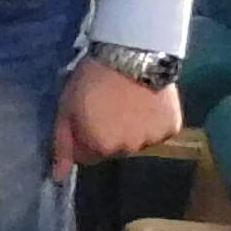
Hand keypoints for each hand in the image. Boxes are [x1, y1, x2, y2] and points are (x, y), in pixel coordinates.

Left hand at [55, 55, 182, 175]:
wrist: (132, 53)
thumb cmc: (92, 79)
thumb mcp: (67, 108)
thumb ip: (63, 144)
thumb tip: (58, 177)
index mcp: (100, 147)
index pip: (88, 156)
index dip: (84, 135)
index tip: (87, 115)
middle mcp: (128, 150)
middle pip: (114, 149)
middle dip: (109, 132)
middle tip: (110, 105)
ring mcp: (152, 140)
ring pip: (137, 141)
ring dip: (133, 127)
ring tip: (130, 101)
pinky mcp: (172, 127)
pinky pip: (159, 131)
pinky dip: (154, 120)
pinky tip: (149, 101)